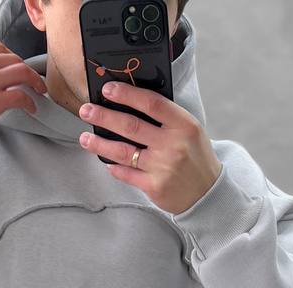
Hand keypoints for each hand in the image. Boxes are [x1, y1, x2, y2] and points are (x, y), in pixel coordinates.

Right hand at [0, 41, 47, 134]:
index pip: (0, 48)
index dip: (12, 58)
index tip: (16, 68)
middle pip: (14, 59)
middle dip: (26, 70)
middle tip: (33, 80)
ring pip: (22, 72)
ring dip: (34, 81)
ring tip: (39, 90)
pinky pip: (21, 96)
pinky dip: (30, 101)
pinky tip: (31, 107)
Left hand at [78, 81, 222, 215]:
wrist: (207, 194)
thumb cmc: (195, 158)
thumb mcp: (189, 131)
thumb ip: (166, 118)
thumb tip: (131, 102)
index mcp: (184, 125)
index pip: (151, 103)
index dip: (127, 94)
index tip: (108, 89)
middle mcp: (173, 145)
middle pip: (131, 126)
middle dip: (104, 117)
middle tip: (86, 110)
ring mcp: (162, 167)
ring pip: (123, 152)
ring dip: (100, 144)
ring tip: (85, 138)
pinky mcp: (154, 187)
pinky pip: (126, 173)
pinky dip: (113, 166)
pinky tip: (104, 160)